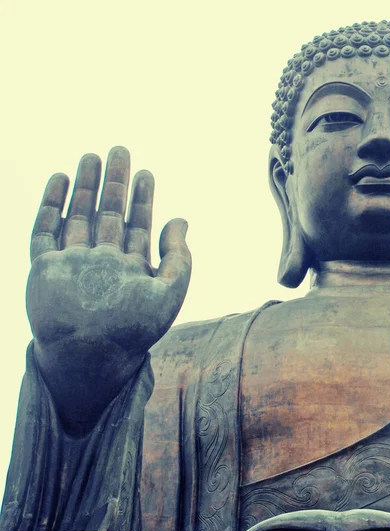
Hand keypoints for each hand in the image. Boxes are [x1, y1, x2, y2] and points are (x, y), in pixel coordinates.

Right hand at [27, 147, 190, 430]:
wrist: (90, 357)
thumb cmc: (133, 330)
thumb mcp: (169, 293)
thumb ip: (179, 258)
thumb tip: (181, 219)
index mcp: (131, 268)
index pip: (138, 225)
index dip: (143, 199)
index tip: (147, 174)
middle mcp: (102, 261)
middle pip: (108, 213)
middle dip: (114, 183)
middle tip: (120, 151)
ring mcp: (73, 263)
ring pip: (78, 215)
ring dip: (84, 186)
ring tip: (91, 157)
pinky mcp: (45, 267)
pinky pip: (45, 229)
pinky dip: (51, 204)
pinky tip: (60, 179)